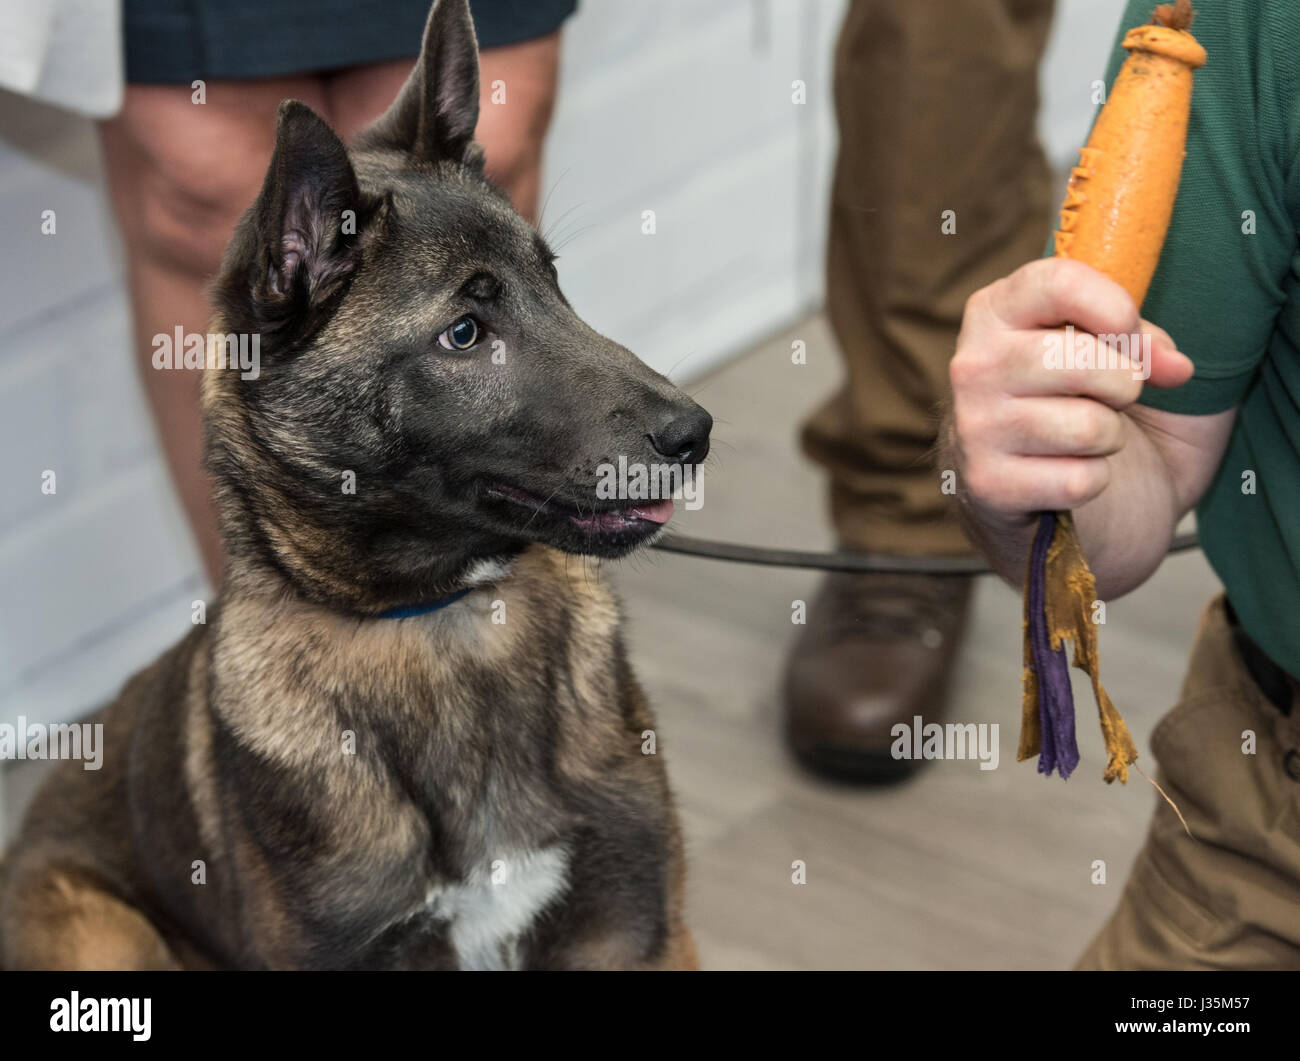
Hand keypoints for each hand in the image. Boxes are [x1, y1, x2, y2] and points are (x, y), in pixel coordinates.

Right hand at [949, 258, 1193, 522]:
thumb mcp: (1115, 350)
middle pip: (1082, 359)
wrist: (1041, 493)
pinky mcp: (988, 485)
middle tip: (1111, 397)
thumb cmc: (1083, 401)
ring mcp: (974, 428)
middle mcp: (973, 365)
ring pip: (1089, 426)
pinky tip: (1066, 473)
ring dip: (1109, 438)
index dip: (1117, 311)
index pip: (1060, 283)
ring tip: (1085, 437)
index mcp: (995, 312)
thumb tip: (1175, 367)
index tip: (1130, 337)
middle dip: (1124, 384)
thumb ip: (1142, 341)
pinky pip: (1080, 480)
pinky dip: (1093, 482)